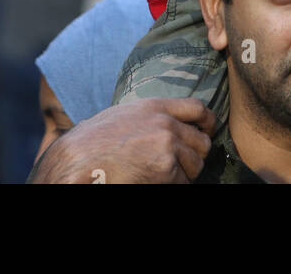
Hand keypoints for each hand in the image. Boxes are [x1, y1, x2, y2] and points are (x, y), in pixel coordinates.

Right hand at [28, 98, 217, 183]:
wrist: (80, 161)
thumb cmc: (95, 142)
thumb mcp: (125, 116)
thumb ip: (151, 116)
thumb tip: (172, 125)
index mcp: (155, 106)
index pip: (197, 108)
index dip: (208, 121)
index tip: (209, 130)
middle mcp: (166, 123)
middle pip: (202, 141)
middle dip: (196, 155)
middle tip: (184, 163)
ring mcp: (168, 146)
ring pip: (196, 165)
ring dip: (186, 174)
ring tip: (165, 175)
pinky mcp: (166, 170)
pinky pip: (183, 182)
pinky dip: (175, 185)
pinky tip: (156, 182)